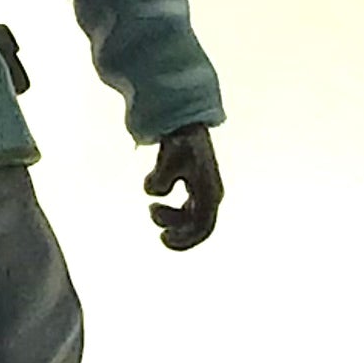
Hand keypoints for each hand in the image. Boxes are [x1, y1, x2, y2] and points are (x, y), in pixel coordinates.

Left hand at [143, 124, 222, 250]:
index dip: (184, 240)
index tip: (162, 238)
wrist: (185, 123)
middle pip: (196, 227)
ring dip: (170, 218)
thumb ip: (160, 179)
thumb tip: (153, 192)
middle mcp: (210, 195)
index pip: (202, 227)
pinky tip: (155, 184)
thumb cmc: (179, 141)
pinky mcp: (194, 186)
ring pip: (189, 219)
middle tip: (157, 227)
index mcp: (209, 193)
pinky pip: (184, 209)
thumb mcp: (168, 160)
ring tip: (153, 207)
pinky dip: (169, 207)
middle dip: (176, 231)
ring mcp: (203, 191)